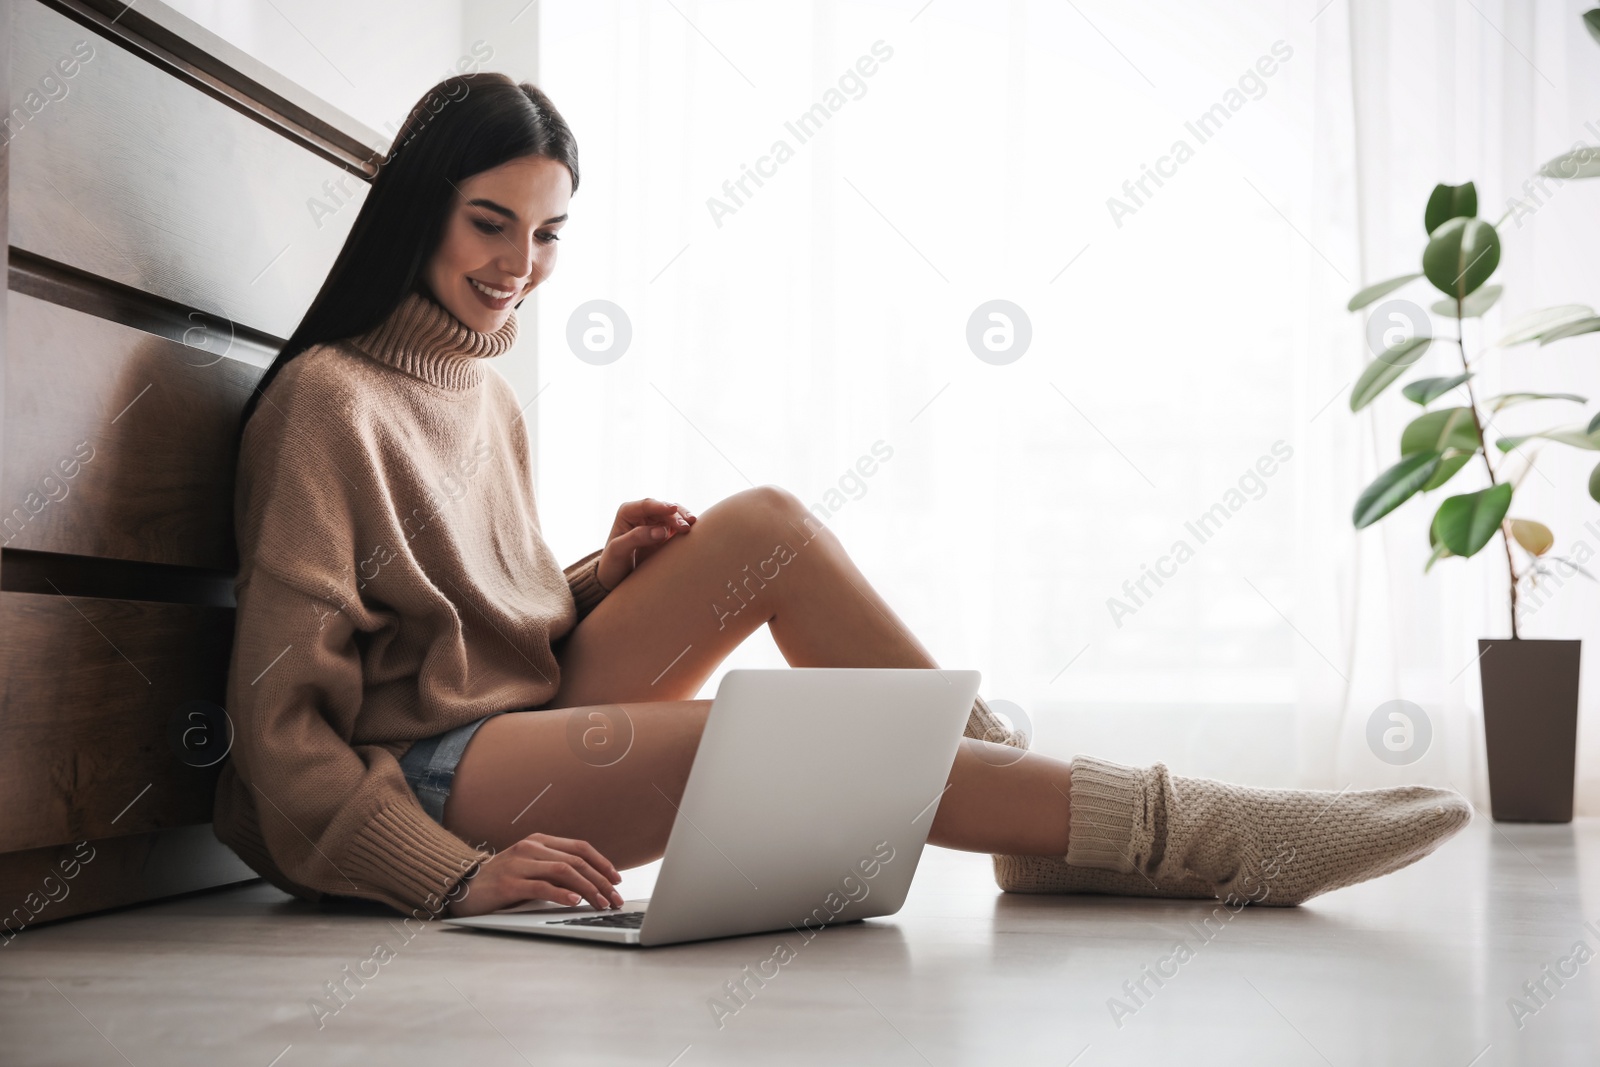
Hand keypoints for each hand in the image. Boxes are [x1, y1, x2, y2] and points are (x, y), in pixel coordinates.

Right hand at [443, 832, 624, 917]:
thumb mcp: (531, 869)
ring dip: (588, 889)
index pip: (579, 847)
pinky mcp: (509, 883)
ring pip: (564, 871)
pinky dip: (562, 894)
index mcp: (539, 842)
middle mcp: (531, 848)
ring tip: (601, 903)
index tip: (617, 879)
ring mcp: (519, 864)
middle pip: (576, 861)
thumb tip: (592, 883)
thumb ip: (555, 869)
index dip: (602, 862)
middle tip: (615, 898)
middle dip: (601, 880)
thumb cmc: (501, 882)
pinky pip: (542, 886)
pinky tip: (575, 902)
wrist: (463, 888)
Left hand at [595, 497, 696, 591]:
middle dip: (675, 515)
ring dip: (683, 518)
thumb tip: (662, 531)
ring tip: (693, 525)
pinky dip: (686, 526)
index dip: (661, 506)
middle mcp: (642, 514)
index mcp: (627, 512)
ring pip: (673, 515)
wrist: (615, 578)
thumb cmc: (612, 563)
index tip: (673, 509)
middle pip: (663, 509)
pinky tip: (694, 531)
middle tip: (686, 527)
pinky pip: (678, 526)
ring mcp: (654, 523)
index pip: (646, 505)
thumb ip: (637, 538)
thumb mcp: (618, 550)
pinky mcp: (665, 533)